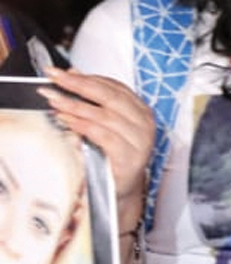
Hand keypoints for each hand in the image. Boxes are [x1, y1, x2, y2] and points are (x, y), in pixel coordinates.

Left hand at [43, 66, 155, 213]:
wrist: (121, 190)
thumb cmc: (113, 157)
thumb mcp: (105, 125)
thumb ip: (93, 102)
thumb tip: (74, 74)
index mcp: (140, 110)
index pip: (114, 86)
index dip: (87, 77)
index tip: (61, 73)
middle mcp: (144, 122)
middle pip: (110, 96)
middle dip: (79, 85)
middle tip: (56, 79)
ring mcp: (139, 139)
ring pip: (104, 115)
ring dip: (75, 106)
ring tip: (54, 100)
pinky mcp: (129, 157)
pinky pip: (103, 135)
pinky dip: (83, 126)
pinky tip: (67, 120)